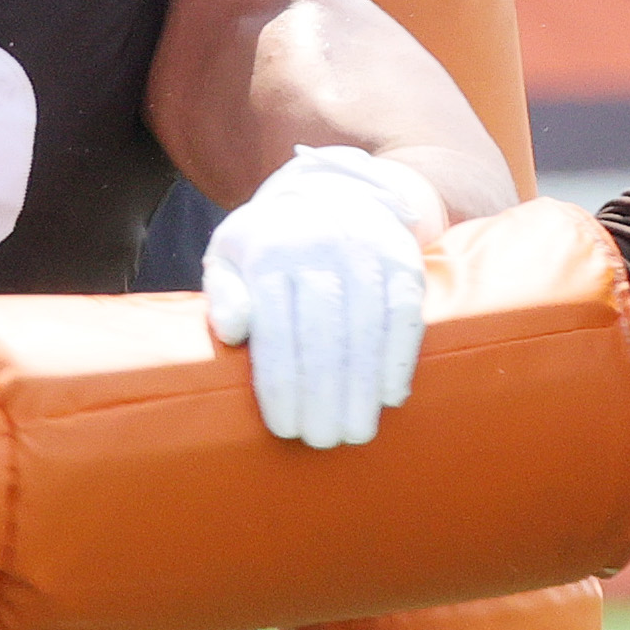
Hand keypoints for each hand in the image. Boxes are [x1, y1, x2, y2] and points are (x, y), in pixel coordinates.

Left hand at [200, 145, 437, 449]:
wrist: (329, 189)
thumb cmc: (269, 242)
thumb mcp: (230, 256)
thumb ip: (224, 294)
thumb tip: (234, 331)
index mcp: (270, 251)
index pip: (277, 328)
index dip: (282, 384)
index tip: (284, 427)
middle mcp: (320, 246)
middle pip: (325, 333)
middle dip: (324, 395)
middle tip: (322, 441)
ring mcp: (367, 250)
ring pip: (368, 328)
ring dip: (363, 387)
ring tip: (356, 432)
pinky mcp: (403, 259)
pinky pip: (405, 314)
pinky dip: (399, 358)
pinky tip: (390, 397)